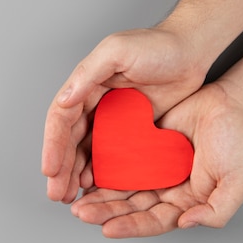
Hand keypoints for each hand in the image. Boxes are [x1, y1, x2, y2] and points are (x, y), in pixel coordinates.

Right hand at [41, 26, 205, 202]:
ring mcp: (113, 118)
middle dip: (61, 169)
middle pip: (70, 141)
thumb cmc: (157, 44)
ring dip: (76, 174)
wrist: (192, 51)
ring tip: (71, 198)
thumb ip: (88, 73)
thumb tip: (65, 99)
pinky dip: (101, 172)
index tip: (49, 170)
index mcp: (86, 84)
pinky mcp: (133, 130)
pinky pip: (113, 155)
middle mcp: (94, 102)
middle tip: (57, 194)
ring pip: (87, 151)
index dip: (52, 145)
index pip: (61, 119)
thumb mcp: (117, 50)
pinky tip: (97, 189)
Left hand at [70, 83, 242, 236]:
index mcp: (186, 202)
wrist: (230, 103)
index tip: (107, 228)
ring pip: (121, 185)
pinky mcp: (144, 145)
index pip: (153, 221)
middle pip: (131, 207)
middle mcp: (166, 188)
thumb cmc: (238, 142)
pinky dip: (105, 167)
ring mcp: (154, 167)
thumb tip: (187, 224)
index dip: (131, 226)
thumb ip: (217, 210)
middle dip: (106, 212)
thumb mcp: (237, 183)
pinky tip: (87, 171)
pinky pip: (121, 159)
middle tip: (82, 213)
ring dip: (100, 194)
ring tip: (78, 198)